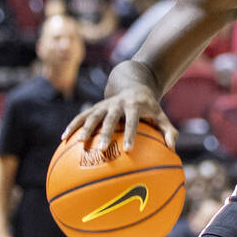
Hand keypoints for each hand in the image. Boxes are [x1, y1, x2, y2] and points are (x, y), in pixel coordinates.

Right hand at [63, 86, 177, 152]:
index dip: (130, 135)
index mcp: (134, 106)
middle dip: (105, 133)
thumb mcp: (162, 116)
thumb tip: (172, 149)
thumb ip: (169, 131)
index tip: (127, 150)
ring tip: (79, 143)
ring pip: (92, 116)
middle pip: (110, 119)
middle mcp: (117, 104)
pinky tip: (64, 139)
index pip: (132, 121)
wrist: (133, 86)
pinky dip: (72, 126)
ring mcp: (104, 105)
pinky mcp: (94, 107)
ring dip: (85, 128)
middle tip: (102, 149)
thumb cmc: (150, 108)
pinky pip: (81, 116)